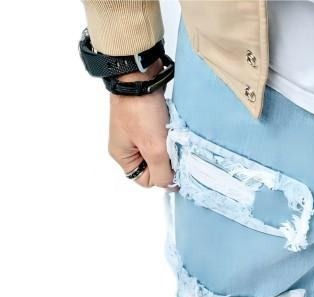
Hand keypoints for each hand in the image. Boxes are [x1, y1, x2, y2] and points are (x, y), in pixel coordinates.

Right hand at [108, 59, 173, 188]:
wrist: (140, 75)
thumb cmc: (141, 110)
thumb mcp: (154, 150)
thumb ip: (162, 173)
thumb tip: (170, 184)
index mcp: (122, 156)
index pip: (146, 181)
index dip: (162, 175)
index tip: (172, 163)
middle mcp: (127, 146)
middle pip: (154, 166)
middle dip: (166, 159)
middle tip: (171, 146)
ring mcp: (136, 132)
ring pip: (160, 151)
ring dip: (169, 146)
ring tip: (171, 134)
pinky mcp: (146, 120)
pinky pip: (162, 136)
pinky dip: (169, 134)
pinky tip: (171, 127)